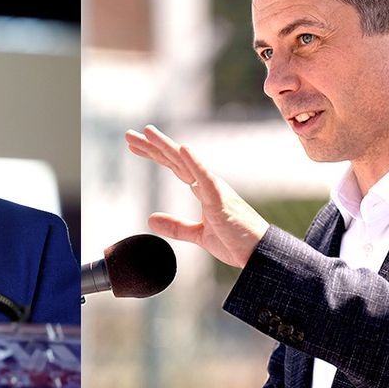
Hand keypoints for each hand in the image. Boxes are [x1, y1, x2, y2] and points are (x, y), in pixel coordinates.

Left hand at [125, 125, 269, 268]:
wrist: (260, 255)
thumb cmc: (236, 242)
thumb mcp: (198, 235)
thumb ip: (176, 226)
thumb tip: (150, 219)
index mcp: (203, 189)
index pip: (174, 166)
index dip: (154, 154)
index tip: (134, 145)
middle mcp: (208, 183)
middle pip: (175, 159)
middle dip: (151, 146)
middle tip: (129, 134)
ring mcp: (214, 189)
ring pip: (186, 163)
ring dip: (166, 147)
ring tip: (147, 132)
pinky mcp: (221, 200)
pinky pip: (206, 178)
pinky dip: (195, 163)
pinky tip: (183, 149)